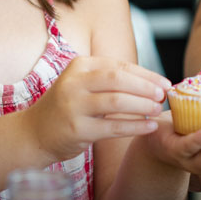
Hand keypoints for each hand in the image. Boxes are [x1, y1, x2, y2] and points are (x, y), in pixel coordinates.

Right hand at [27, 56, 171, 161]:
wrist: (35, 132)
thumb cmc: (67, 107)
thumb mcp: (83, 85)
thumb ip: (110, 80)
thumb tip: (152, 82)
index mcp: (79, 66)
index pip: (119, 66)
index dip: (146, 74)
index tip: (165, 83)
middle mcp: (74, 83)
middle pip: (119, 80)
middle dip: (146, 87)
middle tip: (164, 96)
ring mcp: (73, 106)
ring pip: (117, 102)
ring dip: (143, 106)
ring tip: (159, 110)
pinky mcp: (76, 129)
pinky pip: (113, 127)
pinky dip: (135, 126)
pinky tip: (150, 126)